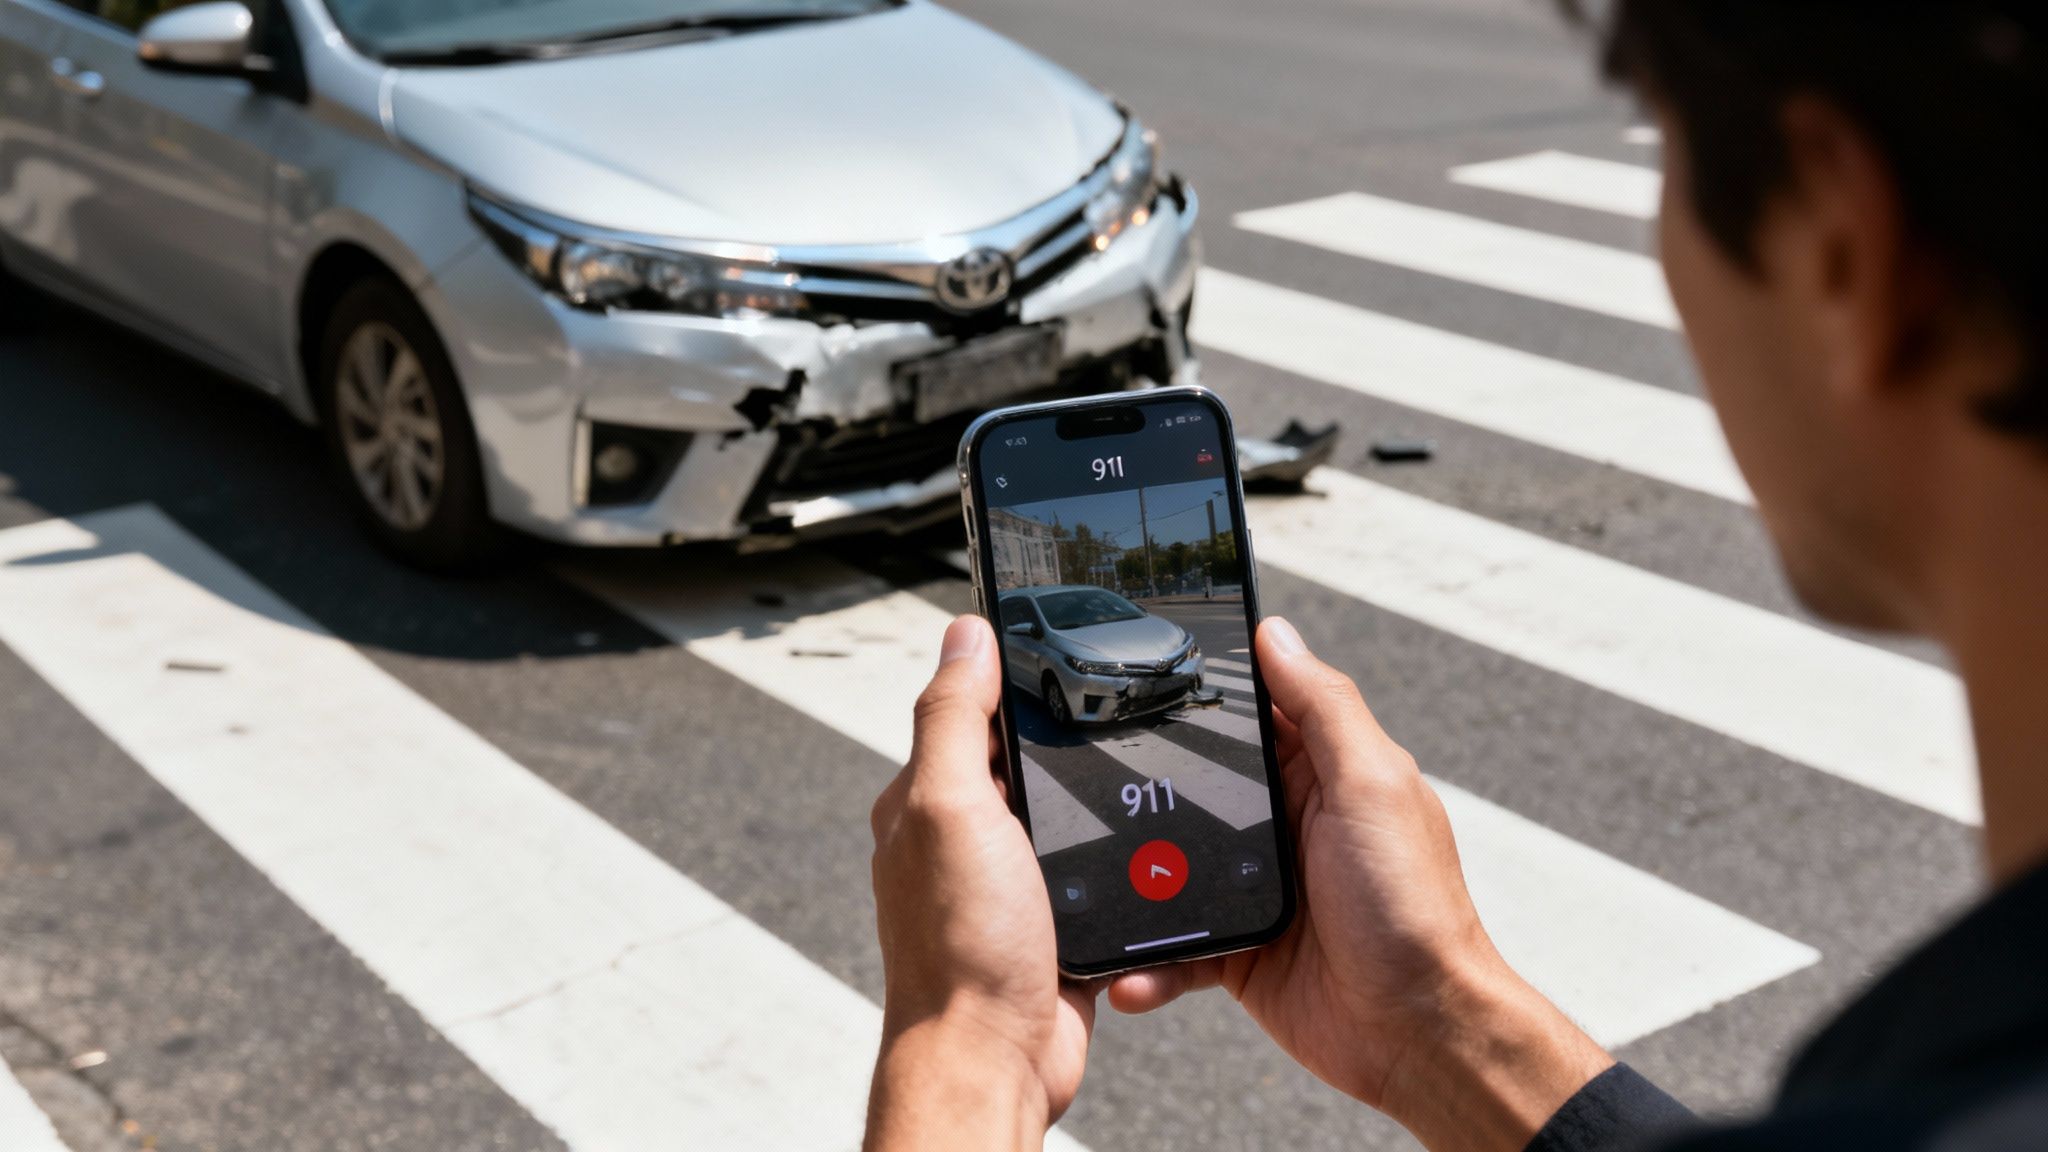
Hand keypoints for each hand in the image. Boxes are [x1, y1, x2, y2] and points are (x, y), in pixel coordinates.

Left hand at [866, 616, 1095, 1150]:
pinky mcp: (1054, 920)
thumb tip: (966, 633)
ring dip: (1099, 798)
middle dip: (1069, 739)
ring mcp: (1009, 880)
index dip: (1013, 675)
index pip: (968, 709)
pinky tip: (1142, 845)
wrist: (998, 1058)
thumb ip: (953, 718)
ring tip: (1140, 772)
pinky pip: (1094, 868)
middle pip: (1026, 757)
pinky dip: (1117, 858)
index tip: (1066, 643)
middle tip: (1122, 712)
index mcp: (925, 800)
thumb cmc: (961, 946)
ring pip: (1066, 811)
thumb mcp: (951, 807)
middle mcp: (962, 836)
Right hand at [1108, 618, 1611, 1151]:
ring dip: (1132, 883)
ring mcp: (1255, 888)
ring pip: (1168, 868)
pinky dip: (1148, 964)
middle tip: (1080, 778)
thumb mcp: (1371, 788)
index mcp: (1322, 773)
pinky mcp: (1237, 950)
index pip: (1254, 711)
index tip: (1137, 669)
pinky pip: (1174, 947)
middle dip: (1143, 786)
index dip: (1203, 689)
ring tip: (1088, 886)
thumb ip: (1325, 708)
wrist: (1417, 1034)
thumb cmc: (1413, 909)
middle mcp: (1285, 824)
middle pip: (1195, 786)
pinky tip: (1129, 973)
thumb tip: (1277, 632)